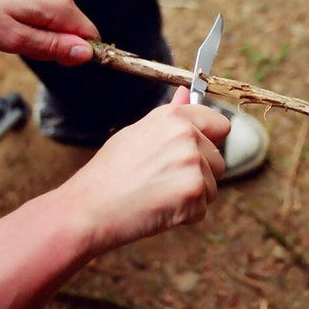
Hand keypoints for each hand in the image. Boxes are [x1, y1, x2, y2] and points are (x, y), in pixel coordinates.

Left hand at [0, 0, 99, 65]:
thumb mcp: (13, 39)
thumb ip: (53, 47)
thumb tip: (86, 54)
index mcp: (59, 4)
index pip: (90, 37)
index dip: (74, 54)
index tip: (49, 58)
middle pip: (74, 29)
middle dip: (53, 43)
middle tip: (19, 42)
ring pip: (58, 21)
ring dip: (39, 32)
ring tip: (9, 27)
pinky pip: (46, 10)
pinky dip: (30, 20)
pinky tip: (7, 16)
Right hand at [60, 87, 230, 253]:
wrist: (89, 208)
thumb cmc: (108, 173)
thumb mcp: (136, 133)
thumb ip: (169, 115)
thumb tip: (186, 92)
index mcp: (175, 117)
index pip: (220, 124)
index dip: (209, 142)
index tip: (192, 155)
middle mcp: (188, 135)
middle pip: (218, 161)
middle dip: (198, 175)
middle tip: (161, 181)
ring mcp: (193, 163)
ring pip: (212, 187)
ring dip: (191, 197)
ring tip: (156, 195)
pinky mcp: (194, 192)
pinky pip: (202, 209)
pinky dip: (184, 216)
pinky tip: (157, 210)